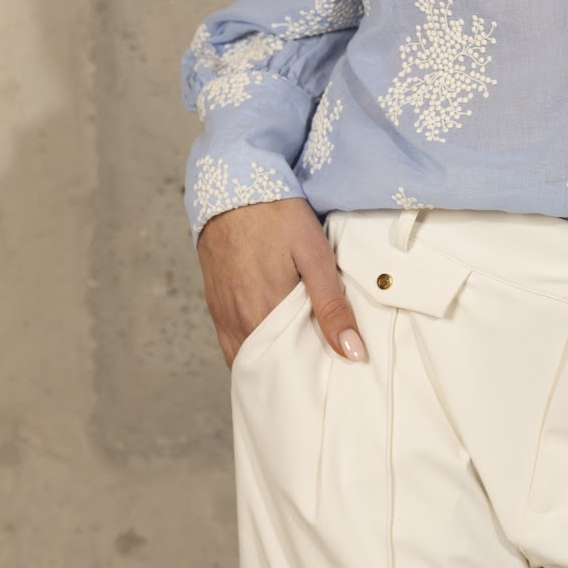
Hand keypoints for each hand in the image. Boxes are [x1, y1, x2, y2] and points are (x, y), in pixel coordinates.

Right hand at [196, 196, 368, 368]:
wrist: (233, 187)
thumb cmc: (277, 216)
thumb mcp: (314, 255)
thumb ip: (332, 306)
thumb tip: (353, 352)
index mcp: (264, 314)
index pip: (289, 370)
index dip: (310, 378)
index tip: (332, 380)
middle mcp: (238, 323)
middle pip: (267, 369)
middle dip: (291, 377)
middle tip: (320, 376)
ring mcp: (223, 316)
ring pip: (247, 360)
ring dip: (270, 365)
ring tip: (299, 364)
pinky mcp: (215, 306)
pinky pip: (231, 345)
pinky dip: (251, 353)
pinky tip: (272, 346)